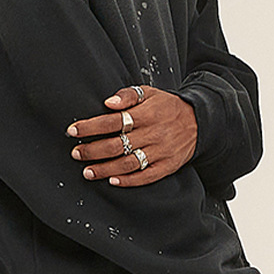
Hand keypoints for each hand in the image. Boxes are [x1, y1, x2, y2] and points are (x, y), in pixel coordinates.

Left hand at [67, 86, 197, 185]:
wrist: (200, 122)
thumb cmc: (168, 107)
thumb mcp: (150, 93)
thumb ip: (128, 95)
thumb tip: (109, 103)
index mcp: (147, 114)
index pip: (113, 121)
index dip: (91, 127)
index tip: (73, 131)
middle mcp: (153, 134)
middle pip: (117, 144)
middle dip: (93, 150)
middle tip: (76, 153)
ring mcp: (161, 152)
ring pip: (129, 163)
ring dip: (105, 169)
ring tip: (87, 172)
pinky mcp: (167, 166)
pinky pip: (146, 176)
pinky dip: (129, 180)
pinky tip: (112, 181)